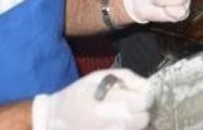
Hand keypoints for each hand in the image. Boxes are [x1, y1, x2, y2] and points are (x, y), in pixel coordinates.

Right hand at [32, 69, 149, 129]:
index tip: (136, 96)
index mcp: (107, 100)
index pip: (144, 101)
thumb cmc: (78, 94)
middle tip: (129, 107)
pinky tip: (115, 124)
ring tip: (119, 116)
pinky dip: (125, 129)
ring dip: (133, 122)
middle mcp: (109, 120)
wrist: (53, 119)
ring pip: (136, 129)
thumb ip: (127, 78)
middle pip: (143, 118)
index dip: (143, 97)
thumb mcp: (99, 77)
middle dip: (140, 112)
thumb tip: (148, 86)